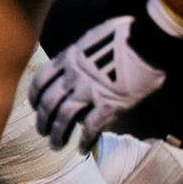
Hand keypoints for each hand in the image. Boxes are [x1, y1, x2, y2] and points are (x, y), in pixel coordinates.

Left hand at [30, 12, 181, 149]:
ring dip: (57, 134)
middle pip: (49, 103)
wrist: (148, 39)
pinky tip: (82, 149)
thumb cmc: (125, 34)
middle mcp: (73, 76)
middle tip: (41, 132)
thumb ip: (81, 52)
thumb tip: (78, 58)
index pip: (41, 81)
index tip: (34, 107)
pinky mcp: (110, 104)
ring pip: (64, 117)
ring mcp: (90, 91)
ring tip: (55, 145)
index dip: (35, 97)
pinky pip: (91, 127)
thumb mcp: (92, 37)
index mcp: (68, 59)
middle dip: (42, 120)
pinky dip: (85, 140)